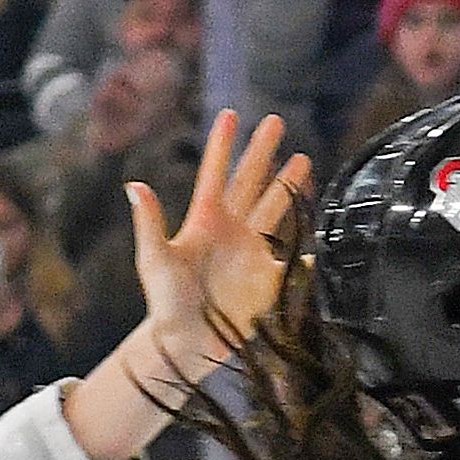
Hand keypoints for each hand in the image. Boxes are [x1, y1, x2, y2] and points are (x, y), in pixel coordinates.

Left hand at [87, 112, 309, 459]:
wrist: (186, 344)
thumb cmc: (165, 302)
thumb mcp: (155, 261)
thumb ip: (150, 223)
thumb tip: (133, 185)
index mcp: (205, 222)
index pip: (216, 174)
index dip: (224, 145)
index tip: (232, 115)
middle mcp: (231, 232)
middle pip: (251, 182)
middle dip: (263, 152)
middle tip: (277, 122)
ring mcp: (252, 254)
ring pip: (274, 210)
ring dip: (288, 186)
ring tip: (304, 160)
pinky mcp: (270, 280)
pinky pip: (295, 261)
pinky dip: (311, 251)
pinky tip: (326, 237)